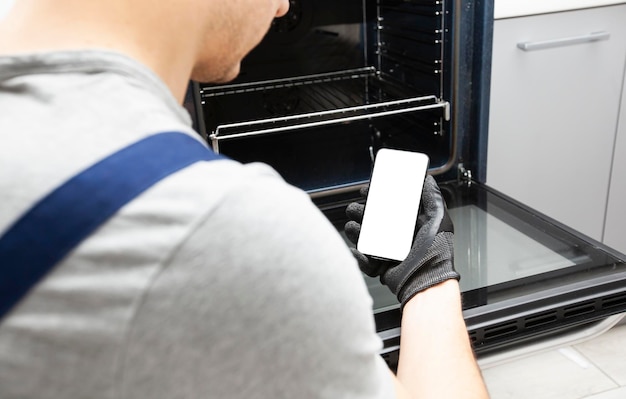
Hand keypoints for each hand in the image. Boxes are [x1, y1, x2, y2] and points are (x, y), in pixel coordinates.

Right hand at [345, 175, 459, 306]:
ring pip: (361, 237)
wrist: (427, 281)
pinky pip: (362, 259)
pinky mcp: (378, 266)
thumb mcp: (438, 219)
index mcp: (406, 223)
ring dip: (354, 230)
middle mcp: (394, 236)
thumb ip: (432, 197)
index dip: (374, 196)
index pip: (385, 205)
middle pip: (368, 219)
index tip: (366, 191)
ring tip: (355, 228)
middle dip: (359, 212)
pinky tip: (360, 251)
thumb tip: (426, 178)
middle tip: (358, 210)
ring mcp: (384, 251)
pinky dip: (358, 256)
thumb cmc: (436, 253)